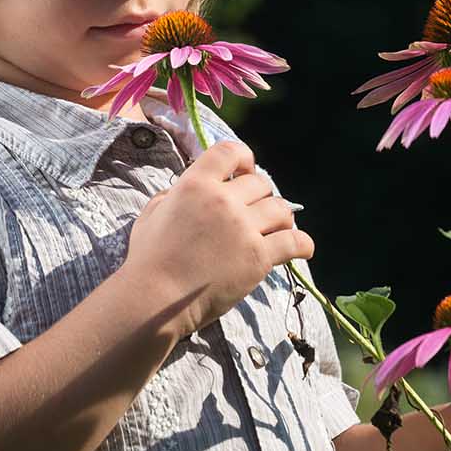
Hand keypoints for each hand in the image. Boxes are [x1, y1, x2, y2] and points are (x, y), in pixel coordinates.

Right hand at [121, 140, 313, 338]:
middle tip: (254, 211)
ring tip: (275, 227)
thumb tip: (188, 189)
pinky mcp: (258, 258)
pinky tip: (302, 248)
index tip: (245, 171)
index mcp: (195, 184)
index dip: (243, 158)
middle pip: (260, 183)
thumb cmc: (148, 258)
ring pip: (280, 209)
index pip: (230, 152)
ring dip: (280, 217)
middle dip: (260, 195)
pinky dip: (302, 243)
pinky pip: (294, 242)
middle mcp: (223, 201)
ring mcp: (243, 229)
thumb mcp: (152, 213)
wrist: (155, 299)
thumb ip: (174, 194)